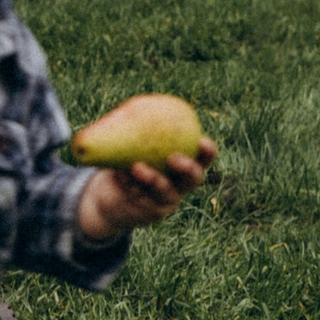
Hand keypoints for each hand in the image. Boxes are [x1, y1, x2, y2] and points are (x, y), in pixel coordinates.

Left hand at [76, 138, 216, 241]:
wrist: (112, 194)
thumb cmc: (127, 161)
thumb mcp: (132, 144)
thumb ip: (136, 128)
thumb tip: (129, 106)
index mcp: (185, 164)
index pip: (204, 158)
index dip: (207, 152)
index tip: (202, 140)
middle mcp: (182, 184)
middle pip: (194, 179)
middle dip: (187, 169)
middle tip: (172, 158)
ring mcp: (168, 200)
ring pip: (165, 191)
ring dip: (152, 179)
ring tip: (136, 166)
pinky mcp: (152, 212)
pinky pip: (142, 198)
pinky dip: (130, 186)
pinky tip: (120, 177)